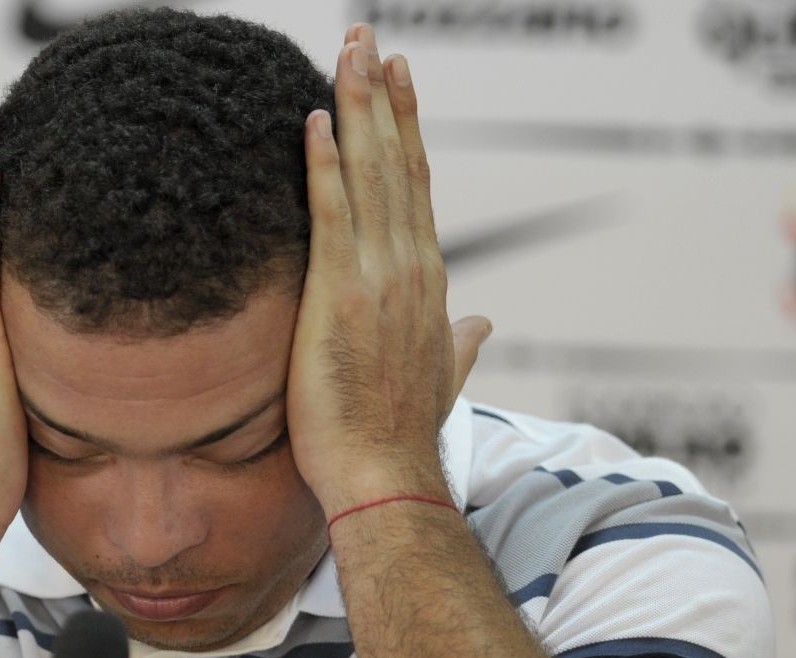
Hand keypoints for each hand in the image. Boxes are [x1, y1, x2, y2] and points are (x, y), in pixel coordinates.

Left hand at [287, 25, 491, 518]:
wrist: (388, 477)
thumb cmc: (402, 437)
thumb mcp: (440, 379)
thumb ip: (461, 344)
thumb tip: (481, 326)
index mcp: (428, 281)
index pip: (416, 188)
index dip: (407, 129)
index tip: (397, 81)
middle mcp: (411, 268)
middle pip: (397, 162)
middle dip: (383, 96)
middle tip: (368, 38)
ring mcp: (379, 278)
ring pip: (371, 173)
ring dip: (357, 107)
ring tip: (347, 52)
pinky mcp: (341, 295)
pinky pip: (332, 215)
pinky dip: (326, 164)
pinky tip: (314, 122)